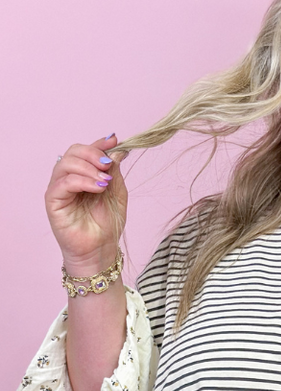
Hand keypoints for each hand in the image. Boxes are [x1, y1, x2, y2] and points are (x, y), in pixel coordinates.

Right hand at [45, 134, 127, 271]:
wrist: (101, 250)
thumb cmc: (106, 224)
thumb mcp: (117, 193)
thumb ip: (114, 172)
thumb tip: (117, 151)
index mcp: (83, 174)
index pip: (86, 151)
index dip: (99, 143)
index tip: (114, 140)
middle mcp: (68, 178)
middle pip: (74, 152)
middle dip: (93, 154)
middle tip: (109, 166)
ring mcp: (59, 188)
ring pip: (66, 163)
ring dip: (89, 168)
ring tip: (105, 181)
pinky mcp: (53, 200)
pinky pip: (64, 182)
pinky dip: (82, 181)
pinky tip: (98, 188)